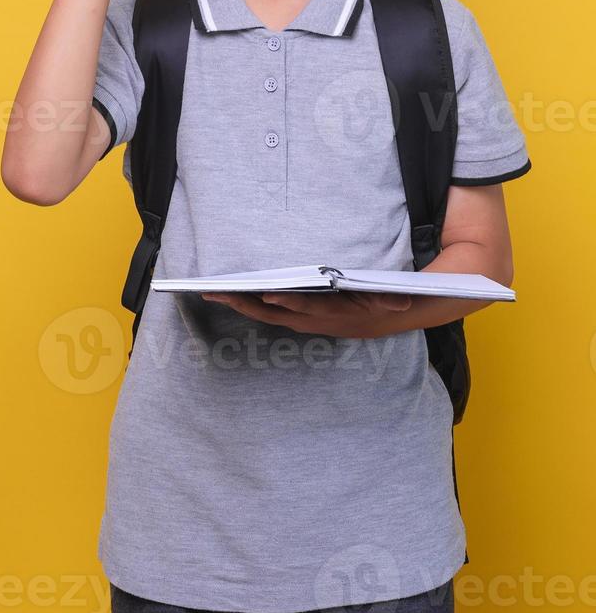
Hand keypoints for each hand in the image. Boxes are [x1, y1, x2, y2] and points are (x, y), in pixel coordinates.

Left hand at [200, 289, 412, 338]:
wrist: (374, 322)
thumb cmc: (375, 303)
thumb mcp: (386, 300)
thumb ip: (389, 302)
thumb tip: (400, 304)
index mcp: (327, 313)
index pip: (303, 307)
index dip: (286, 302)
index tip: (266, 294)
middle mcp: (307, 320)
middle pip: (270, 313)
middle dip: (243, 303)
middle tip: (215, 291)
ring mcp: (297, 321)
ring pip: (262, 314)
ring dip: (237, 304)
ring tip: (211, 291)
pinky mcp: (292, 318)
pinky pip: (264, 312)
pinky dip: (245, 304)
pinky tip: (228, 294)